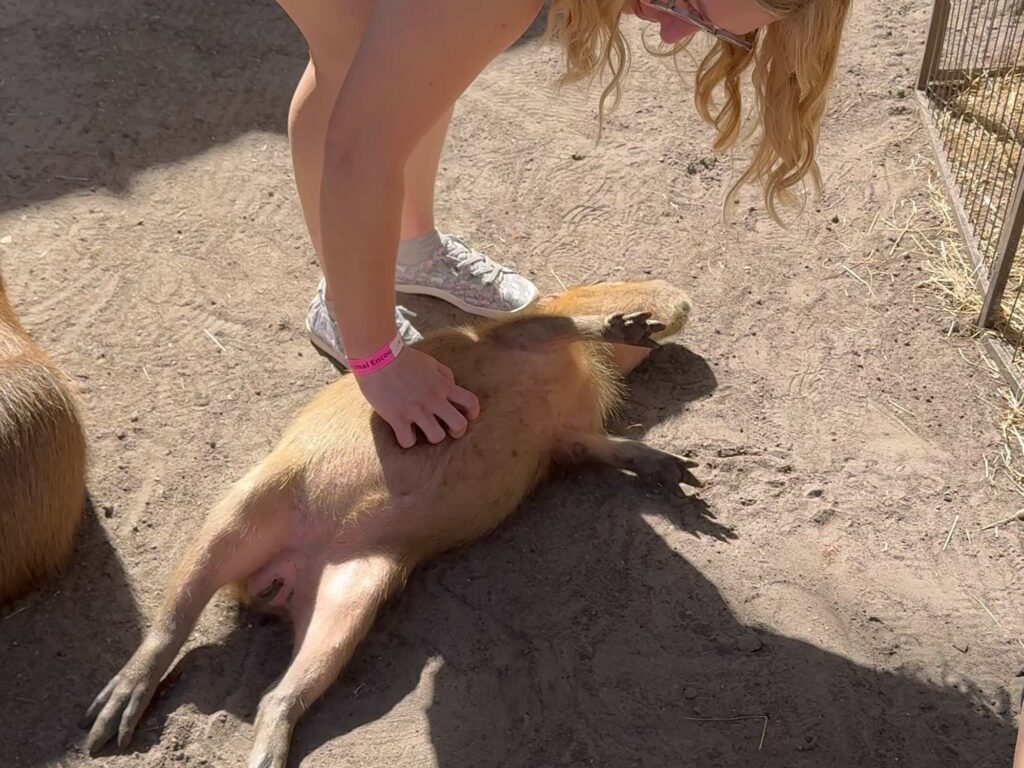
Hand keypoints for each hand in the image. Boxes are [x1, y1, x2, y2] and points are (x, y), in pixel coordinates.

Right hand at [356, 346, 479, 447]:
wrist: (378, 356)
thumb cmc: (404, 358)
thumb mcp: (431, 362)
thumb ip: (445, 375)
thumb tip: (452, 386)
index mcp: (443, 385)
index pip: (471, 402)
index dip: (472, 413)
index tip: (467, 416)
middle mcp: (433, 399)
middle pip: (459, 425)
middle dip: (457, 431)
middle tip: (447, 429)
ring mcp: (416, 410)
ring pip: (436, 437)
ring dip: (432, 436)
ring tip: (423, 430)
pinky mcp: (397, 417)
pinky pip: (408, 441)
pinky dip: (406, 440)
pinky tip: (403, 432)